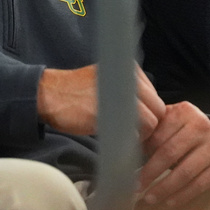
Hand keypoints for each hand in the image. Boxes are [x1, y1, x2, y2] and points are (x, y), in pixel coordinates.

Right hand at [37, 63, 165, 140]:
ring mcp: (119, 95)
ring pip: (150, 123)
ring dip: (141, 135)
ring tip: (125, 136)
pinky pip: (132, 133)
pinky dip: (128, 141)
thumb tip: (154, 112)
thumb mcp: (110, 79)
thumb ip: (132, 90)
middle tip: (134, 134)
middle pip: (158, 111)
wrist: (50, 95)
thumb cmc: (80, 92)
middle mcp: (128, 78)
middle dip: (150, 126)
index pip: (157, 98)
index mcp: (130, 69)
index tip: (137, 123)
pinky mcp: (108, 113)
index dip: (150, 114)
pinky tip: (115, 137)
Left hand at [138, 101, 209, 208]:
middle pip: (171, 153)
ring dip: (165, 188)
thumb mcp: (166, 124)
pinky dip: (183, 195)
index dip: (143, 154)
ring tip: (150, 197)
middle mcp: (204, 125)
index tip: (128, 168)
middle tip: (137, 186)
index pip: (159, 136)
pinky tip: (170, 201)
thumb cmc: (180, 131)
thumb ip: (150, 132)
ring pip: (185, 171)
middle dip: (151, 172)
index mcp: (185, 112)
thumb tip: (124, 153)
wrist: (209, 135)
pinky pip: (201, 184)